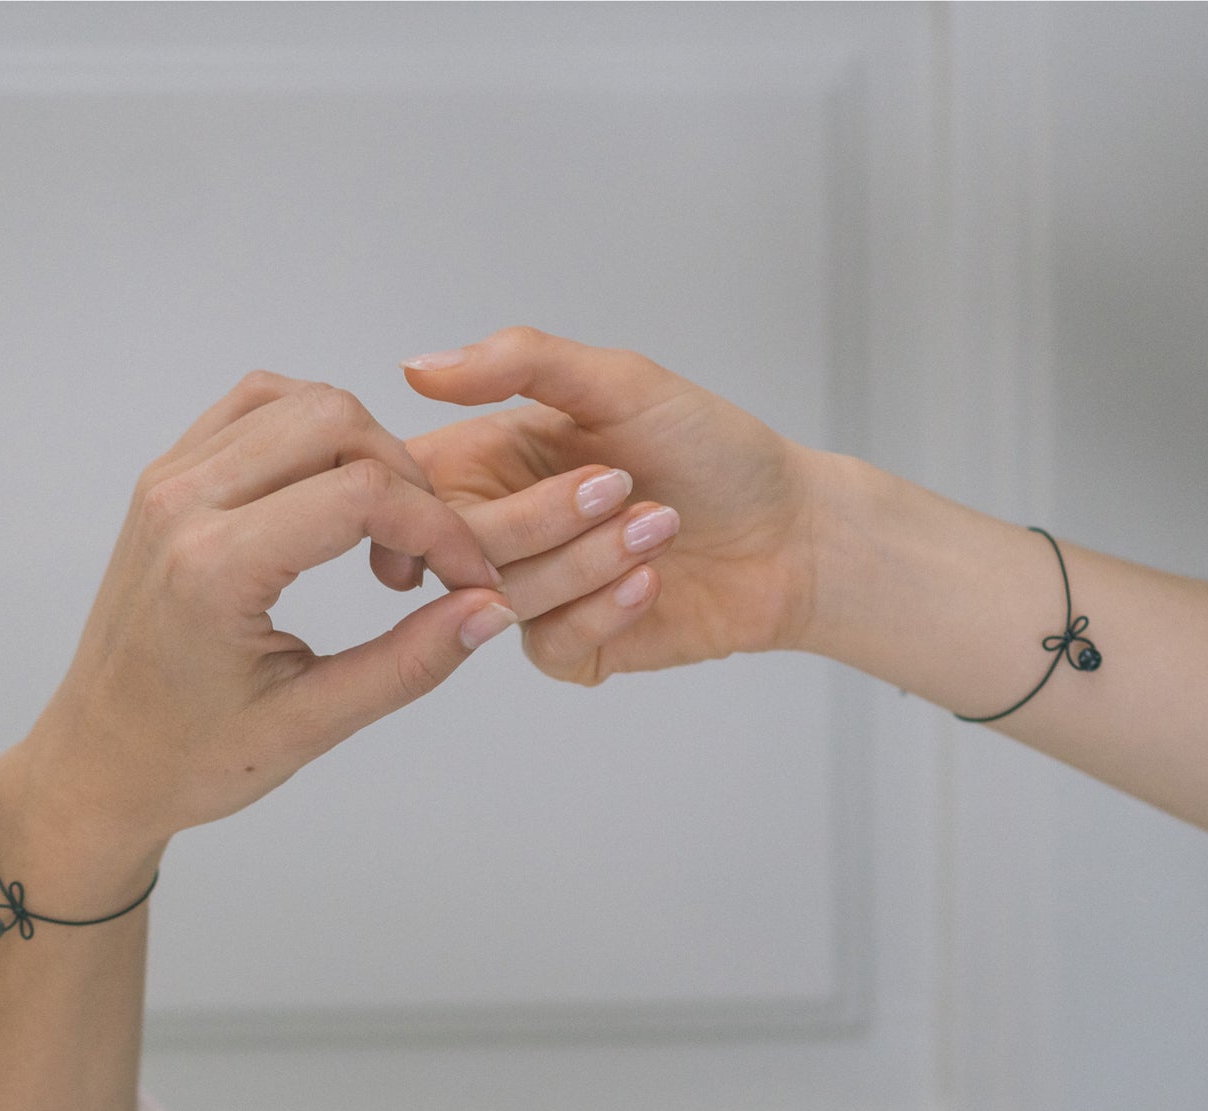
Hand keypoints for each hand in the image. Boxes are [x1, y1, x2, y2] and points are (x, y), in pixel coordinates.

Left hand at [0, 372, 533, 852]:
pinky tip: (333, 501)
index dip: (440, 530)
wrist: (97, 763)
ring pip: (299, 401)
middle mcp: (182, 504)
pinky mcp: (165, 479)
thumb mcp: (311, 725)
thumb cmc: (188, 758)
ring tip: (377, 539)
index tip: (471, 580)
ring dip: (364, 452)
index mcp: (214, 568)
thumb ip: (409, 663)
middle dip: (407, 482)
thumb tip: (490, 611)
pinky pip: (254, 409)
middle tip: (420, 565)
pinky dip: (314, 435)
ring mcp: (167, 481)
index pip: (362, 495)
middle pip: (335, 420)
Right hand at [400, 326, 820, 683]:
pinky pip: (549, 644)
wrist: (792, 533)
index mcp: (493, 461)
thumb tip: (417, 368)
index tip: (496, 475)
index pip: (415, 485)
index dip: (433, 492)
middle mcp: (503, 529)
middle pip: (455, 547)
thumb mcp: (619, 383)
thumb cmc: (714, 450)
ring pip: (503, 598)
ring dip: (591, 559)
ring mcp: (534, 595)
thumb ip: (519, 364)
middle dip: (543, 519)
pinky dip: (605, 609)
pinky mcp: (571, 649)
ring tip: (660, 526)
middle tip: (622, 486)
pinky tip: (652, 582)